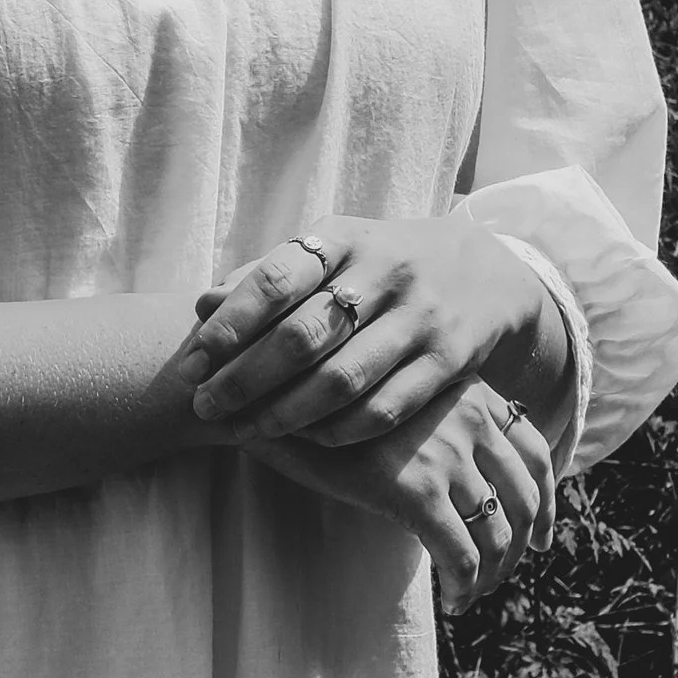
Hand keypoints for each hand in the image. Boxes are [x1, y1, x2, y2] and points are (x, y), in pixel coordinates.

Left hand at [179, 213, 565, 458]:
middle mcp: (385, 271)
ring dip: (285, 413)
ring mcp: (421, 316)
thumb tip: (202, 303)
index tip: (193, 361)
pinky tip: (306, 438)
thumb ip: (269, 277)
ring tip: (246, 430)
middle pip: (304, 336)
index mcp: (344, 238)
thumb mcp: (331, 253)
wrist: (484, 271)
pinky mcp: (450, 358)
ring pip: (343, 379)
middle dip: (245, 378)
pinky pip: (386, 407)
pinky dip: (339, 430)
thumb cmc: (379, 266)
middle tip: (205, 407)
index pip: (276, 280)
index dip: (230, 325)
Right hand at [241, 376, 553, 610]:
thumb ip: (437, 419)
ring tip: (472, 594)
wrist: (268, 400)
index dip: (548, 499)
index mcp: (469, 389)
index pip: (536, 450)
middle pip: (525, 496)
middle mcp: (468, 416)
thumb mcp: (394, 395)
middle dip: (522, 544)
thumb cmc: (321, 401)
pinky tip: (453, 601)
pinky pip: (462, 556)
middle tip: (505, 573)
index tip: (542, 534)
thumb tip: (473, 474)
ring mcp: (445, 453)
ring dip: (492, 574)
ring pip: (497, 534)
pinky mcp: (416, 491)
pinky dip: (465, 586)